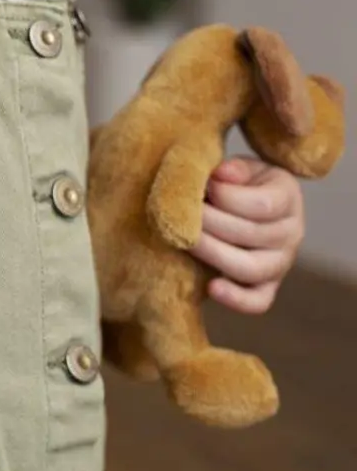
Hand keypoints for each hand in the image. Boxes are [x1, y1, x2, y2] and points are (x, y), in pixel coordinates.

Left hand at [193, 156, 304, 313]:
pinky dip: (236, 299)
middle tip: (178, 214)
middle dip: (208, 223)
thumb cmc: (235, 184)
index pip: (262, 205)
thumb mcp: (237, 169)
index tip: (202, 188)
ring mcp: (281, 263)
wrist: (238, 209)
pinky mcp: (267, 287)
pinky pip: (258, 302)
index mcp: (288, 197)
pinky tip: (211, 287)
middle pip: (252, 235)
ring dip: (213, 254)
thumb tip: (222, 175)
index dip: (226, 197)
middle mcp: (292, 232)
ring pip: (252, 268)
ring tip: (185, 241)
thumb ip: (232, 170)